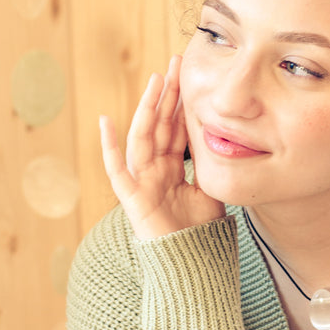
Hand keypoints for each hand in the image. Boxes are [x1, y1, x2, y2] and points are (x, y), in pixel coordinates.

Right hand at [100, 55, 224, 238]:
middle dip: (166, 95)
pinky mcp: (133, 198)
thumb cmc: (202, 233)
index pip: (175, 128)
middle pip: (159, 126)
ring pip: (142, 137)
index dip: (180, 103)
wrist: (194, 265)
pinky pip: (117, 170)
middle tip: (174, 64)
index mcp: (173, 169)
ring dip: (147, 108)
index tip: (187, 74)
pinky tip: (105, 121)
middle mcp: (155, 171)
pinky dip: (109, 146)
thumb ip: (210, 164)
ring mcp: (142, 182)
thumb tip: (224, 138)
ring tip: (155, 80)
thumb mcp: (212, 190)